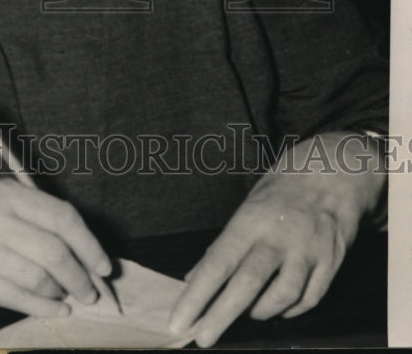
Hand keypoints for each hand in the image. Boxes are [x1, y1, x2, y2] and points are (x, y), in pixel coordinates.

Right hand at [0, 180, 111, 317]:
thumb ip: (37, 219)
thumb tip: (86, 253)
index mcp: (8, 193)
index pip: (62, 217)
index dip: (89, 245)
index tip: (104, 267)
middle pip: (53, 251)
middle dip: (79, 277)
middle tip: (90, 292)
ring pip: (37, 277)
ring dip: (60, 294)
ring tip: (66, 298)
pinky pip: (16, 297)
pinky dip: (41, 308)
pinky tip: (53, 310)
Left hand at [168, 132, 385, 346]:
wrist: (331, 173)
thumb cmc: (280, 192)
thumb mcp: (246, 208)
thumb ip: (222, 245)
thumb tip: (194, 278)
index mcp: (250, 220)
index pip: (217, 263)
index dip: (197, 295)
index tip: (179, 320)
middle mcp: (278, 236)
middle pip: (247, 283)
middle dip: (221, 315)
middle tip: (203, 338)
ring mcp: (307, 250)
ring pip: (282, 296)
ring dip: (261, 312)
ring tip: (249, 313)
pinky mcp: (331, 262)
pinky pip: (310, 298)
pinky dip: (292, 310)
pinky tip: (280, 308)